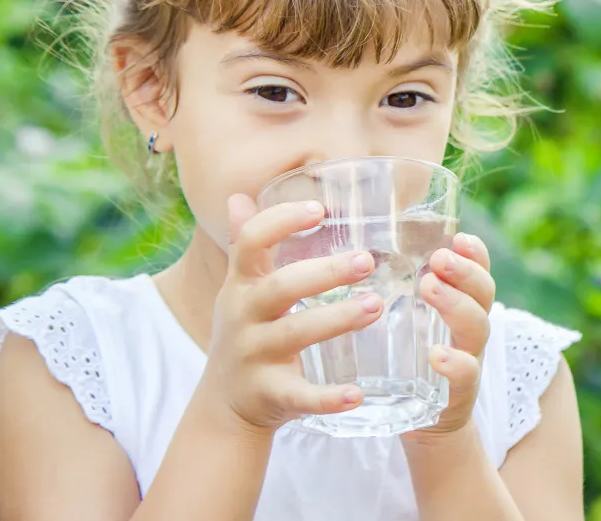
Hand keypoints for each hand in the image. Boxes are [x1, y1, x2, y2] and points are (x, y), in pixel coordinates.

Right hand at [199, 193, 381, 431]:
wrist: (224, 403)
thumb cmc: (245, 330)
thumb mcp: (240, 288)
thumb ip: (245, 245)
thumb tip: (238, 197)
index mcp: (241, 284)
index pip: (251, 243)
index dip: (280, 222)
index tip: (319, 210)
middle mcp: (243, 316)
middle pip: (281, 287)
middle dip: (325, 273)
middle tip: (367, 261)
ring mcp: (254, 356)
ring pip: (296, 334)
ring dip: (338, 319)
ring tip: (376, 306)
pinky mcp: (270, 394)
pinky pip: (301, 395)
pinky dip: (328, 397)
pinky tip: (358, 393)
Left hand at [404, 232, 495, 440]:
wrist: (423, 422)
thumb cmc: (409, 359)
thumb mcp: (408, 319)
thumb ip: (395, 287)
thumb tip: (355, 245)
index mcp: (462, 303)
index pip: (478, 269)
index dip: (475, 253)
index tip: (458, 236)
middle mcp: (471, 326)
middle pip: (483, 291)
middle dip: (464, 271)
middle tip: (439, 258)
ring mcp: (470, 358)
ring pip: (477, 326)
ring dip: (455, 303)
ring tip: (429, 287)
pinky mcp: (460, 391)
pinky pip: (466, 374)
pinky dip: (455, 363)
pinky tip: (437, 355)